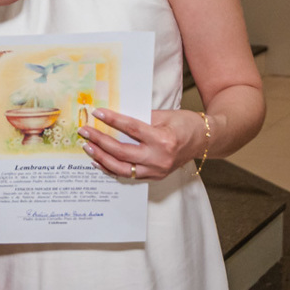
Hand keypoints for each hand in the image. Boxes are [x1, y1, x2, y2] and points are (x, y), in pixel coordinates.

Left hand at [78, 107, 205, 180]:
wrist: (204, 141)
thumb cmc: (185, 124)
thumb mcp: (164, 115)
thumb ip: (141, 117)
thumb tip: (114, 116)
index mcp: (163, 139)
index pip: (131, 129)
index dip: (112, 120)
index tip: (97, 112)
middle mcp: (159, 158)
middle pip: (122, 151)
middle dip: (100, 141)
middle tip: (84, 131)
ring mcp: (157, 170)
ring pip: (122, 168)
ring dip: (102, 158)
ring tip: (88, 147)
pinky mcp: (155, 176)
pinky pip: (129, 175)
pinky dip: (112, 169)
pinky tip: (99, 162)